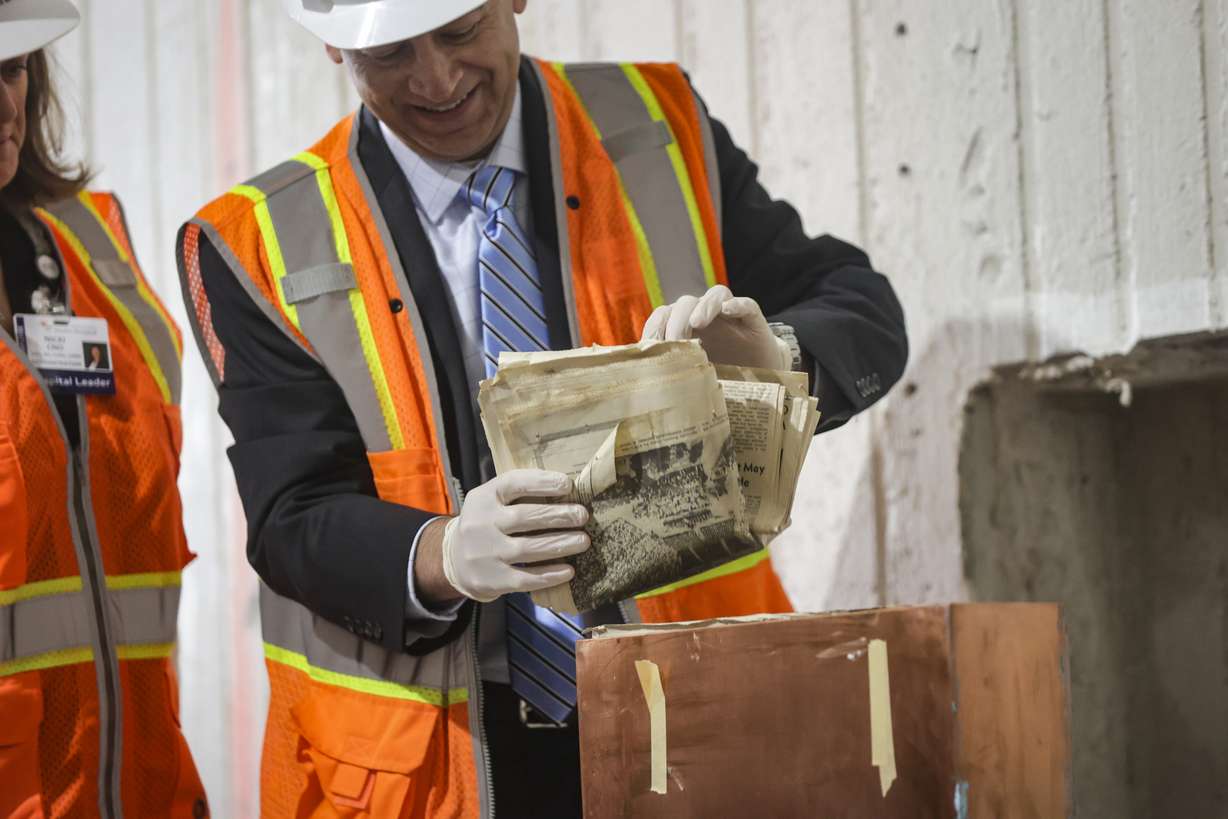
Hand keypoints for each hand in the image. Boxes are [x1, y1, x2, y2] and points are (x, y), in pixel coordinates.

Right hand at [439, 470, 589, 602]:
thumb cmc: (486, 524)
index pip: (513, 484)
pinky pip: (526, 578)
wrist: (453, 559)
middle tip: (582, 515)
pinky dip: (550, 574)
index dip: (541, 482)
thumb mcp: (491, 501)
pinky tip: (569, 570)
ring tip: (583, 541)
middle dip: (558, 516)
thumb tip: (565, 488)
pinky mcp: (491, 579)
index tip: (567, 484)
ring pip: (528, 548)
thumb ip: (518, 494)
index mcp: (483, 498)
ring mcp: (485, 553)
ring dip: (561, 544)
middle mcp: (481, 523)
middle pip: (524, 517)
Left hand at [640, 284, 789, 369]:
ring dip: (703, 307)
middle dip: (676, 321)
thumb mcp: (692, 376)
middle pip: (684, 304)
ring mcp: (728, 315)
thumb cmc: (719, 376)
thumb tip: (642, 385)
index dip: (654, 328)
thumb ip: (671, 374)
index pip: (663, 317)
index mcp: (683, 327)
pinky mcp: (752, 318)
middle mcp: (703, 316)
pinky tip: (729, 311)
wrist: (758, 378)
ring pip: (713, 297)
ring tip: (697, 322)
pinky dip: (736, 304)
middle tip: (674, 341)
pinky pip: (745, 304)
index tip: (648, 348)